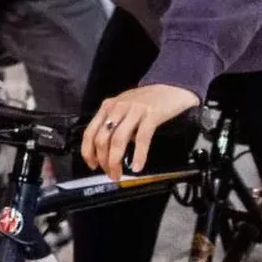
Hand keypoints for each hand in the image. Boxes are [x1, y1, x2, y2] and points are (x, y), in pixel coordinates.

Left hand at [82, 84, 200, 179]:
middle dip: (103, 160)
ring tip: (119, 173)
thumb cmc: (148, 101)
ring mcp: (133, 111)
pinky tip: (137, 166)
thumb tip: (109, 150)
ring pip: (117, 140)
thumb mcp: (125, 108)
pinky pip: (141, 138)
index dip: (88, 152)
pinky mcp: (151, 115)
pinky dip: (138, 155)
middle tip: (110, 174)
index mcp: (107, 107)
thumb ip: (116, 124)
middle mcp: (117, 108)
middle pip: (102, 139)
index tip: (92, 165)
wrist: (173, 87)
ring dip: (115, 160)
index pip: (89, 133)